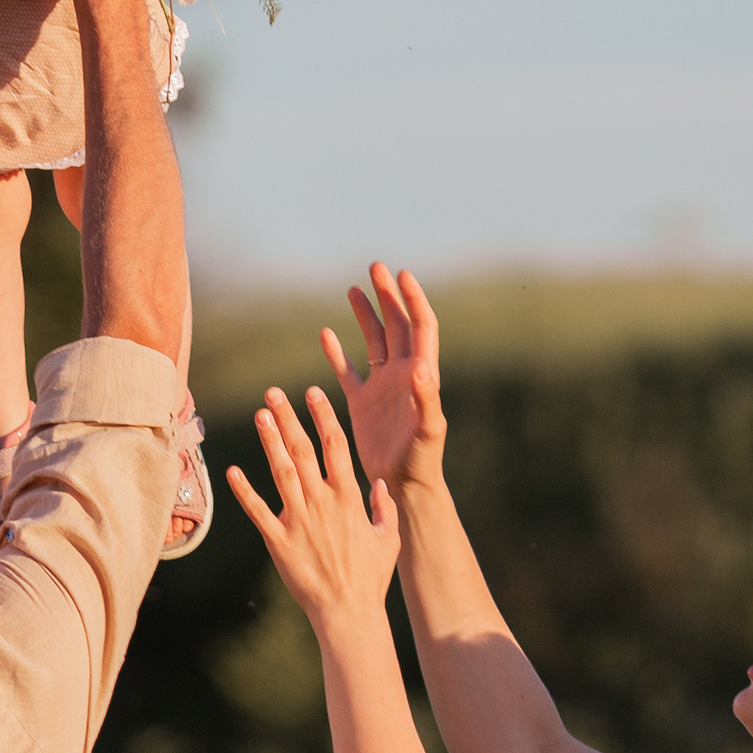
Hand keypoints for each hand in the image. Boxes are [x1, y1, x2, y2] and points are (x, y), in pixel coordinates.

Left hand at [227, 383, 400, 643]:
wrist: (348, 611)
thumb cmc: (371, 578)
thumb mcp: (389, 538)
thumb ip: (385, 508)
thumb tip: (381, 484)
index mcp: (349, 497)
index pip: (335, 446)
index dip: (322, 416)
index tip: (312, 393)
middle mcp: (322, 502)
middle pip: (302, 450)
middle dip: (288, 418)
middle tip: (273, 393)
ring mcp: (298, 521)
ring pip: (281, 472)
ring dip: (269, 442)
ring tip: (260, 416)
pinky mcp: (278, 541)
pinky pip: (257, 511)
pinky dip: (244, 491)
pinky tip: (232, 470)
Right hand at [322, 264, 447, 499]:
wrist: (403, 485)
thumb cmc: (421, 460)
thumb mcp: (427, 429)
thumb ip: (426, 398)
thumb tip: (423, 365)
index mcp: (421, 375)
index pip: (421, 327)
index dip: (413, 300)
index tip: (402, 275)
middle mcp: (403, 375)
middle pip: (397, 325)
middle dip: (387, 296)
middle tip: (376, 267)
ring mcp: (382, 387)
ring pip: (373, 342)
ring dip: (365, 315)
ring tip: (353, 289)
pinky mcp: (362, 403)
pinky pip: (348, 371)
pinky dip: (337, 353)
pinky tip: (325, 334)